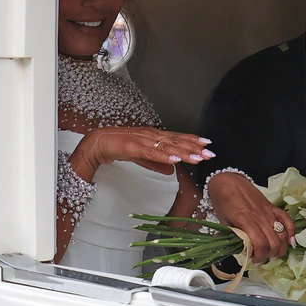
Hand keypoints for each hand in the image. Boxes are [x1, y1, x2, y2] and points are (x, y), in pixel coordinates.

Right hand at [69, 127, 213, 180]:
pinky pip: (151, 153)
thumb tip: (172, 169)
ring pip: (166, 147)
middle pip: (175, 142)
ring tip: (197, 157)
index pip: (176, 138)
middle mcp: (150, 136)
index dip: (191, 141)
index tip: (207, 144)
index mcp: (153, 137)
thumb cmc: (117, 146)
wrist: (96, 143)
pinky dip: (164, 156)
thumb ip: (156, 162)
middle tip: (209, 152)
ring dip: (183, 152)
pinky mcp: (133, 147)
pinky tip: (175, 160)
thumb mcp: (141, 156)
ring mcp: (142, 140)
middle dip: (193, 147)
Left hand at [205, 171, 292, 263]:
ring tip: (273, 253)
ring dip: (280, 247)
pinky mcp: (272, 206)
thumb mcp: (223, 221)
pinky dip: (291, 232)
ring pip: (282, 234)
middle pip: (274, 242)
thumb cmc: (222, 200)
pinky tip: (290, 242)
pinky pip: (286, 220)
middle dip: (269, 254)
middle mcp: (259, 217)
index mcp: (245, 220)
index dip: (259, 256)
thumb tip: (241, 251)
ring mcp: (268, 211)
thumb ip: (234, 236)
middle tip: (262, 257)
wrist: (226, 180)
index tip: (254, 260)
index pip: (260, 244)